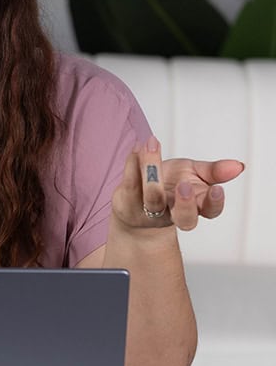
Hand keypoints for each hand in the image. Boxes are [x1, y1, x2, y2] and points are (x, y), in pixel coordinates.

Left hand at [112, 135, 244, 230]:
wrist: (135, 204)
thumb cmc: (170, 185)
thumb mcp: (194, 174)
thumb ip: (213, 171)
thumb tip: (238, 166)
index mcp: (195, 206)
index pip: (210, 211)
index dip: (214, 203)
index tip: (216, 188)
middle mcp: (173, 213)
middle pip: (185, 218)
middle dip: (186, 204)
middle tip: (184, 185)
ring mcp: (149, 212)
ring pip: (153, 199)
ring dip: (153, 174)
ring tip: (152, 147)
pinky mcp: (127, 203)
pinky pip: (130, 184)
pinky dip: (132, 164)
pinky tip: (137, 149)